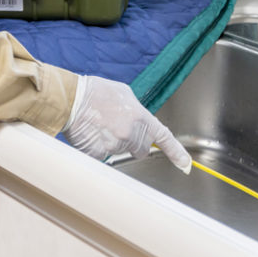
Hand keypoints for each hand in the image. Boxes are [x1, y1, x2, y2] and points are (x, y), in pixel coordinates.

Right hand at [63, 75, 191, 172]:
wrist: (72, 99)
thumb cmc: (96, 92)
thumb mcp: (124, 94)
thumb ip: (137, 111)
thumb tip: (140, 122)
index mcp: (140, 117)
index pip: (163, 137)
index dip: (176, 152)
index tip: (185, 164)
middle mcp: (131, 133)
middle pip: (140, 150)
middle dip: (133, 143)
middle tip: (117, 128)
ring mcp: (115, 146)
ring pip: (121, 152)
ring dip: (114, 144)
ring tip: (101, 126)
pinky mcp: (100, 155)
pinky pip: (104, 157)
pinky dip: (99, 149)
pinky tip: (91, 134)